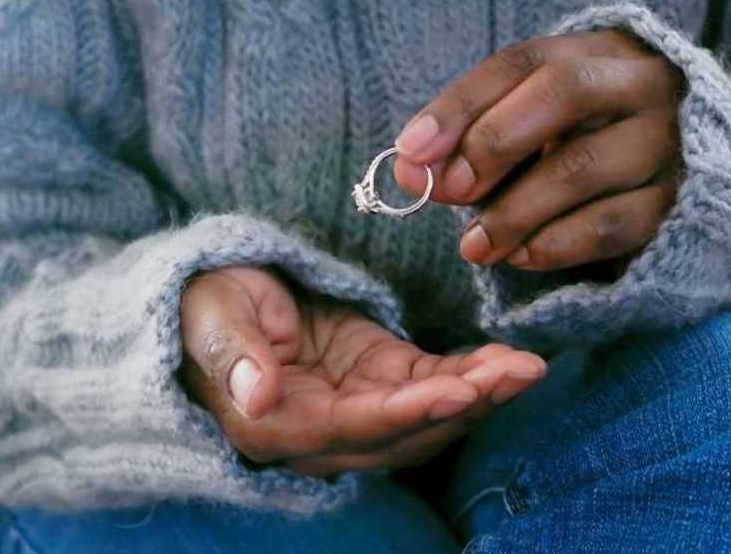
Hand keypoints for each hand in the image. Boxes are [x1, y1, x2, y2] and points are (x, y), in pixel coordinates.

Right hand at [178, 266, 545, 476]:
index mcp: (275, 425)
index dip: (409, 413)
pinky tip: (511, 361)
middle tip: (518, 373)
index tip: (459, 390)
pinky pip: (432, 384)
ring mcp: (356, 406)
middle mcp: (323, 432)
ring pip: (429, 418)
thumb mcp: (210, 315)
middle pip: (406, 434)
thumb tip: (261, 397)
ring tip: (527, 367)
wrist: (213, 296)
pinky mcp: (379, 377)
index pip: (353, 428)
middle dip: (466, 406)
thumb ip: (235, 355)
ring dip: (481, 396)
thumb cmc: (203, 304)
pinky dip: (473, 375)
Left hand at [394, 30, 682, 270]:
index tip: (410, 151)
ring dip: (513, 210)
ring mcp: (668, 142)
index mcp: (597, 50)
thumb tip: (408, 167)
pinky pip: (612, 224)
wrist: (679, 182)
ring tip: (472, 244)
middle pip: (562, 93)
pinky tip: (519, 256)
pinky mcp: (681, 202)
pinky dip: (554, 244)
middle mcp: (642, 83)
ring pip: (582, 166)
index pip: (520, 62)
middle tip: (447, 190)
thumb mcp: (528, 129)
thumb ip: (468, 141)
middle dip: (492, 143)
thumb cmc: (580, 145)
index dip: (459, 105)